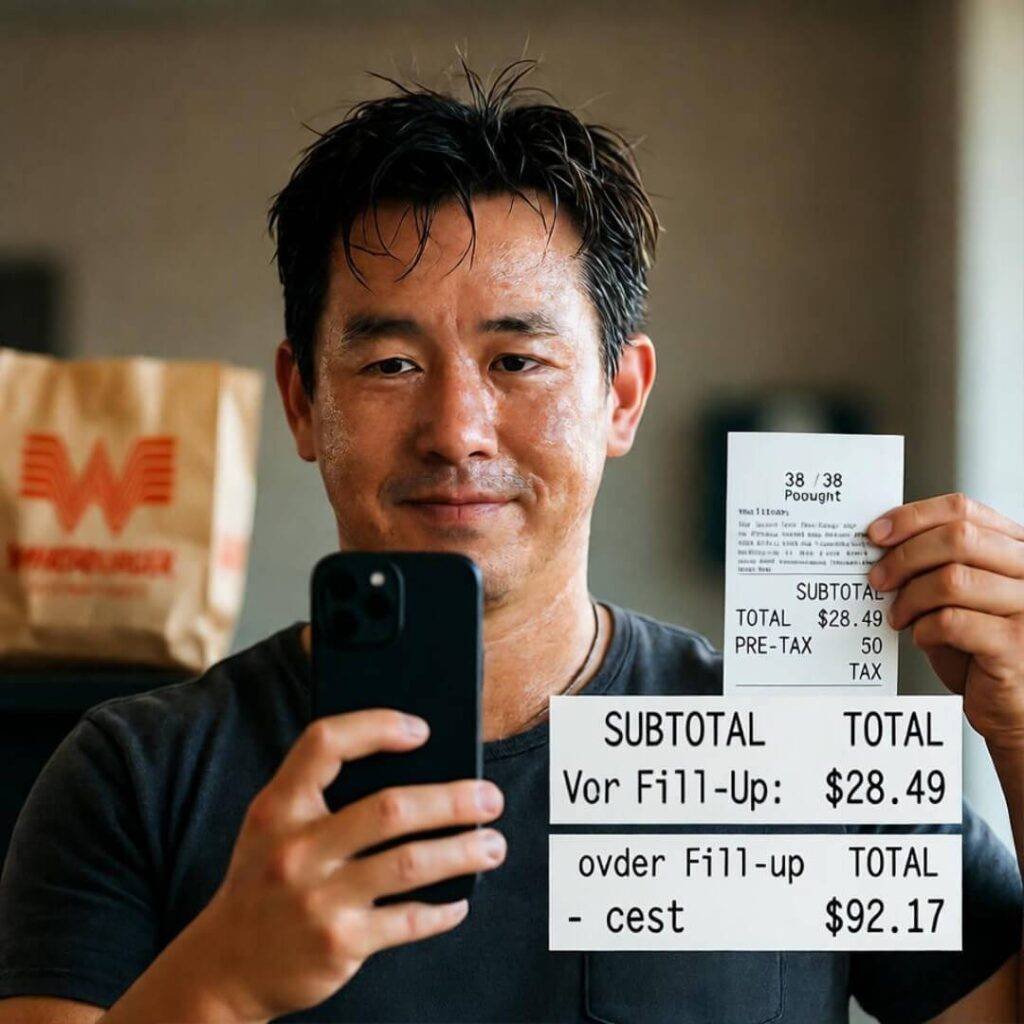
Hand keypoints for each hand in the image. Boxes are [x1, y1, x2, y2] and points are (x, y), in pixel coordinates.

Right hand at [183, 709, 505, 1022]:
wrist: (223, 967)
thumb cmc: (264, 880)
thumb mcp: (271, 826)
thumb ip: (319, 793)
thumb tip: (412, 766)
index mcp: (278, 808)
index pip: (325, 743)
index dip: (376, 726)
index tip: (422, 730)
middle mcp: (297, 849)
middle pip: (390, 809)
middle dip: (452, 800)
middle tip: (490, 798)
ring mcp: (318, 899)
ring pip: (410, 864)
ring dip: (463, 851)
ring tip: (493, 845)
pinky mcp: (339, 944)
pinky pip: (408, 920)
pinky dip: (443, 909)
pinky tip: (460, 900)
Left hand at [867, 492, 1023, 752]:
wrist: (1011, 703)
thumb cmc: (980, 646)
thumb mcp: (960, 593)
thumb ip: (936, 563)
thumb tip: (881, 543)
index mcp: (1014, 547)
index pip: (962, 509)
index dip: (913, 517)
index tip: (876, 533)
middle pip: (957, 537)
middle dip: (905, 556)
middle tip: (878, 578)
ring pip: (952, 579)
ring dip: (910, 598)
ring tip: (898, 615)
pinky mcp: (1015, 644)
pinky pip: (952, 622)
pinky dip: (923, 629)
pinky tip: (921, 637)